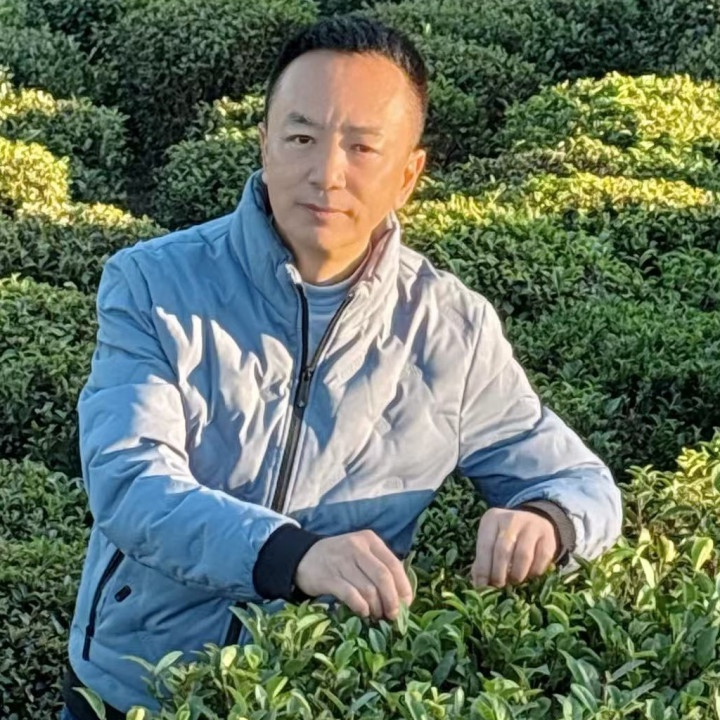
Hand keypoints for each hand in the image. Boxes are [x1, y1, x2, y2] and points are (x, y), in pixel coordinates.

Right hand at [294, 529, 413, 621]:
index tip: (406, 604)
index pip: (394, 564)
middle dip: (392, 600)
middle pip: (383, 577)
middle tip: (393, 616)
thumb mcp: (361, 553)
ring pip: (368, 589)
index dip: (403, 587)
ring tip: (376, 615)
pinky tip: (363, 612)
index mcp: (369, 540)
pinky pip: (351, 595)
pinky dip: (361, 607)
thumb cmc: (340, 558)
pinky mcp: (329, 577)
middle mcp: (357, 547)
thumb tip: (401, 596)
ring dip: (376, 607)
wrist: (304, 557)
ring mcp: (342, 561)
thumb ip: (379, 567)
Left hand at [471, 507, 557, 588]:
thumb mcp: (491, 540)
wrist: (534, 520)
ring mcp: (531, 526)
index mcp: (492, 519)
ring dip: (516, 574)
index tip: (482, 586)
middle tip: (499, 586)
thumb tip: (479, 585)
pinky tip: (528, 575)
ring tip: (513, 581)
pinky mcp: (548, 536)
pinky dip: (534, 572)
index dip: (483, 569)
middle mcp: (511, 519)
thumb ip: (483, 560)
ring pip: (523, 556)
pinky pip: (541, 559)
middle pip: (503, 551)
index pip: (485, 546)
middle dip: (499, 574)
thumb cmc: (505, 536)